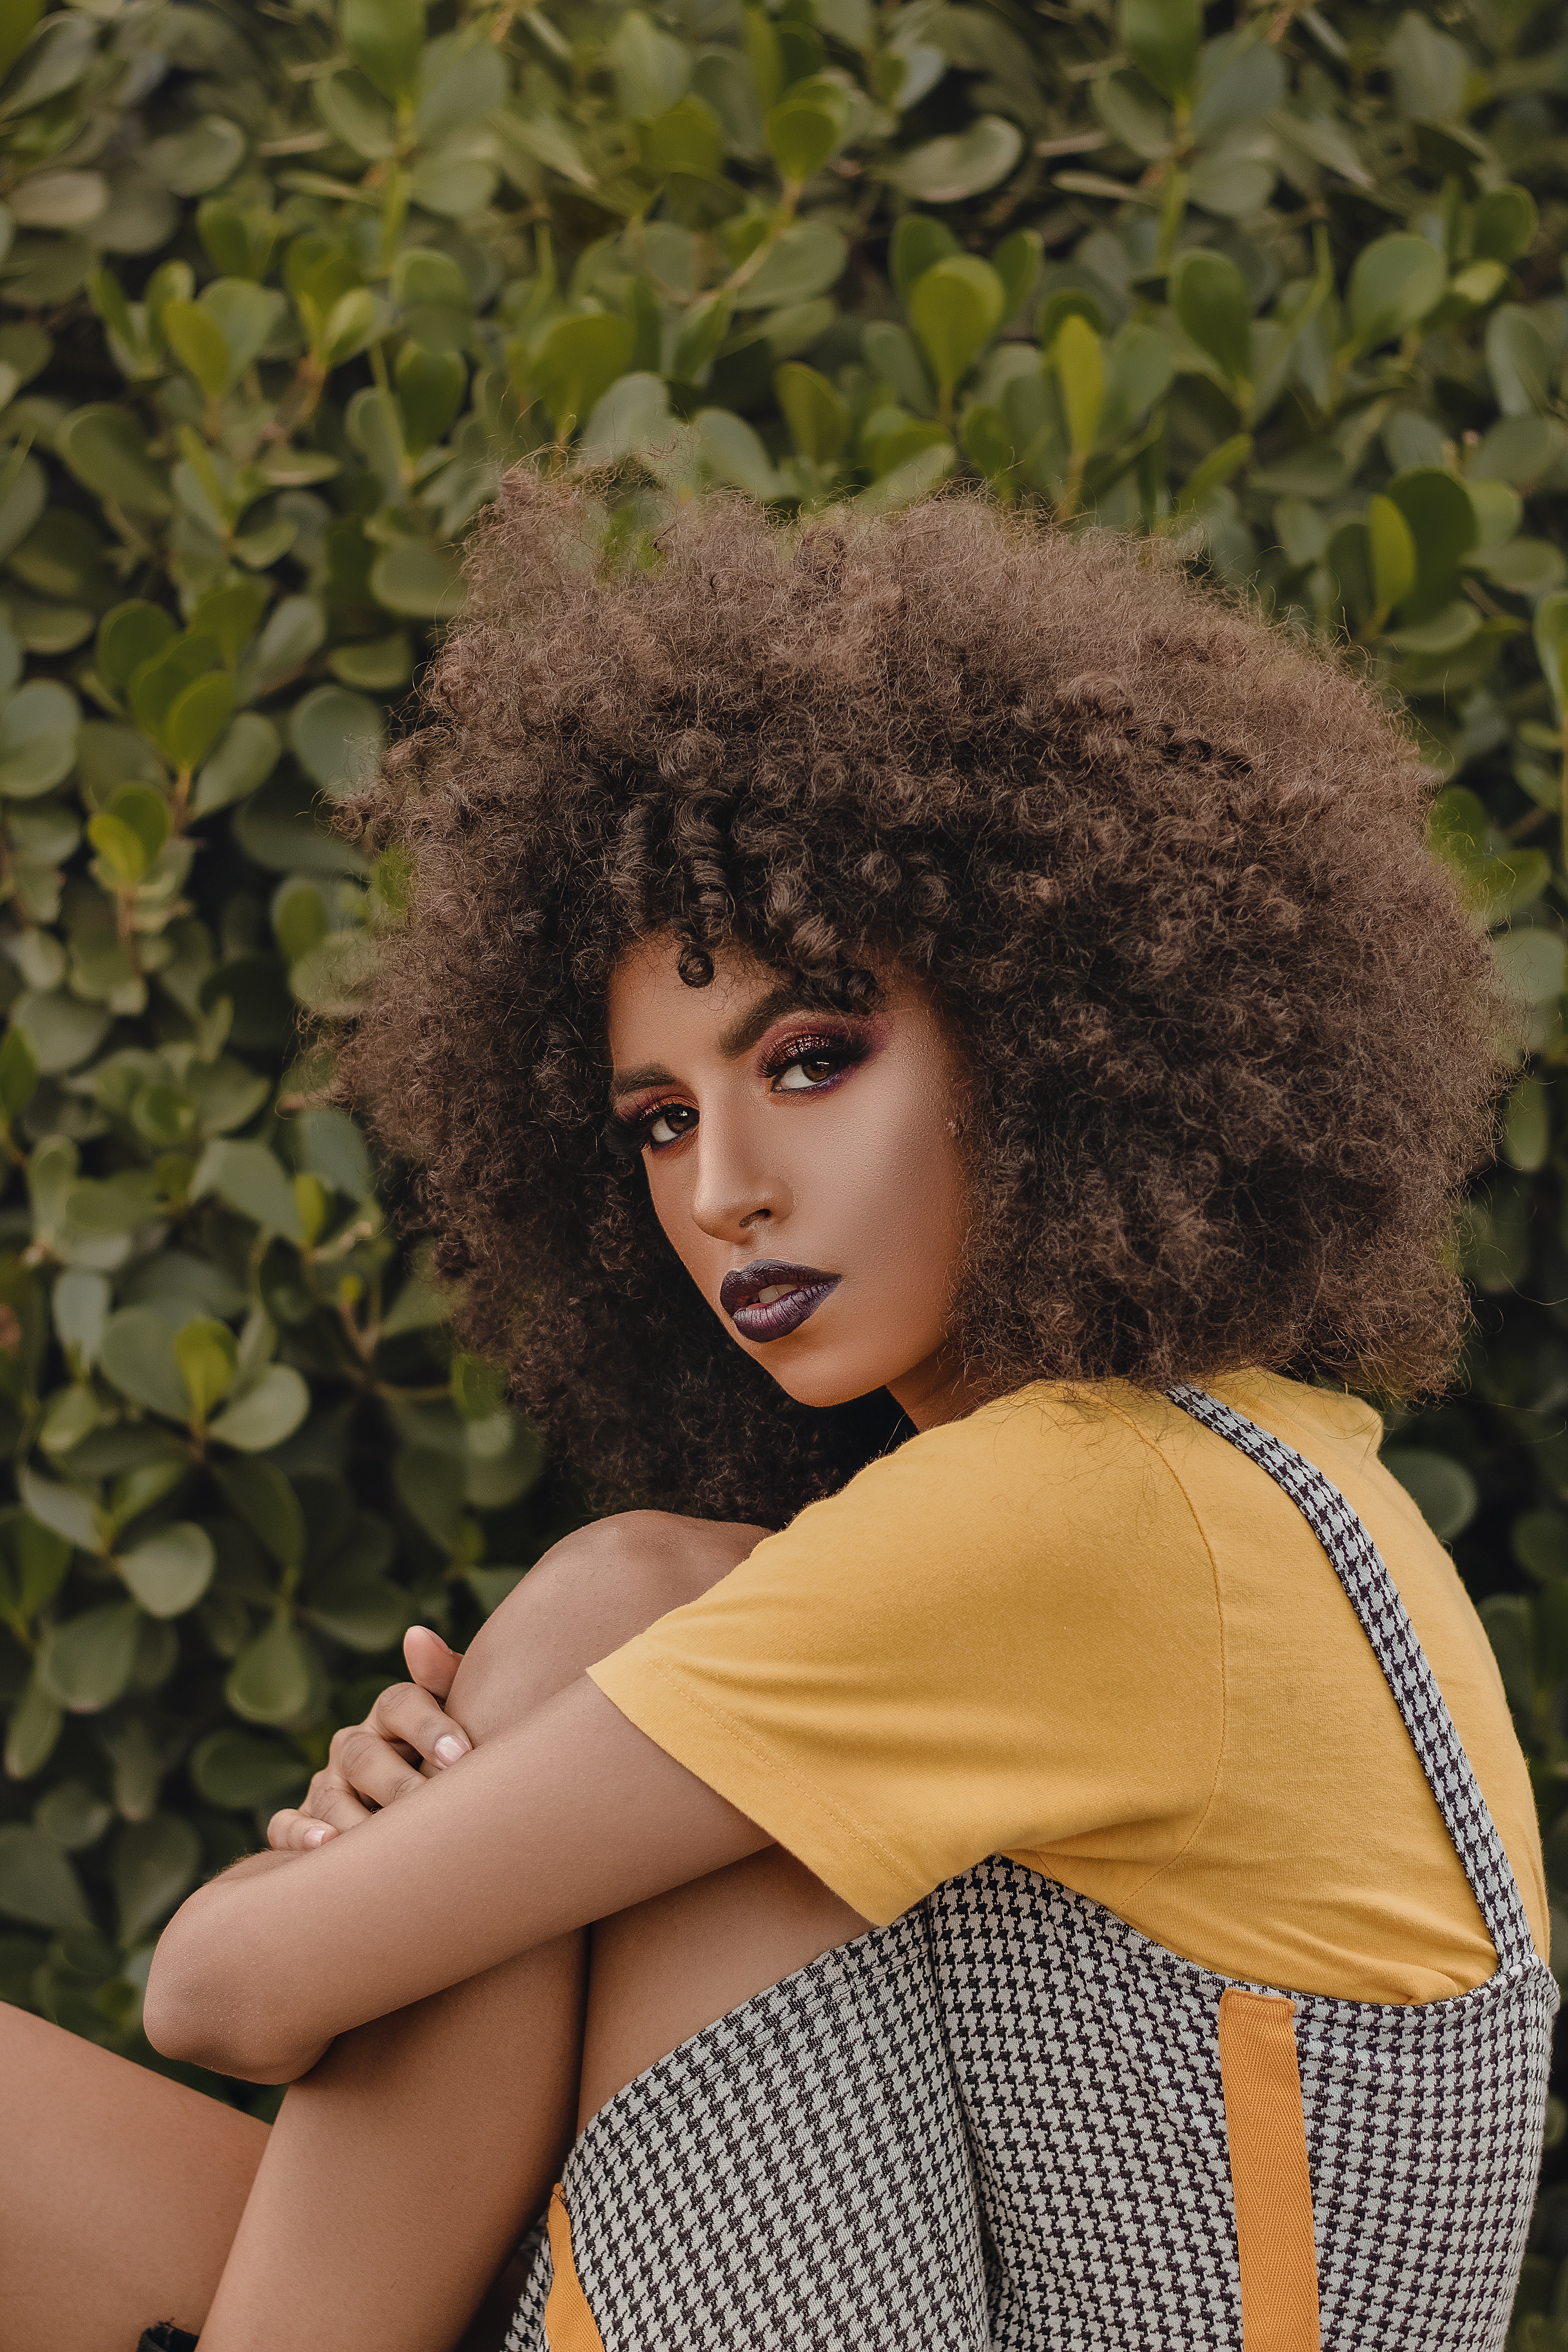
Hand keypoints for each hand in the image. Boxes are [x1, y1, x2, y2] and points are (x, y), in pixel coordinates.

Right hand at [267, 1626, 470, 1852]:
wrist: (428, 1809)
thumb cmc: (449, 1759)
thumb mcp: (457, 1717)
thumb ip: (444, 1678)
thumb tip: (417, 1635)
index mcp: (391, 1716)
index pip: (400, 1703)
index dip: (430, 1726)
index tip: (460, 1755)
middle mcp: (353, 1746)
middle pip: (364, 1755)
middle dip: (397, 1783)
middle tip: (426, 1806)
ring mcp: (326, 1783)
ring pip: (330, 1795)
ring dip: (354, 1818)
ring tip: (381, 1837)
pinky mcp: (303, 1821)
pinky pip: (285, 1825)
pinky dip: (299, 1835)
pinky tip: (324, 1845)